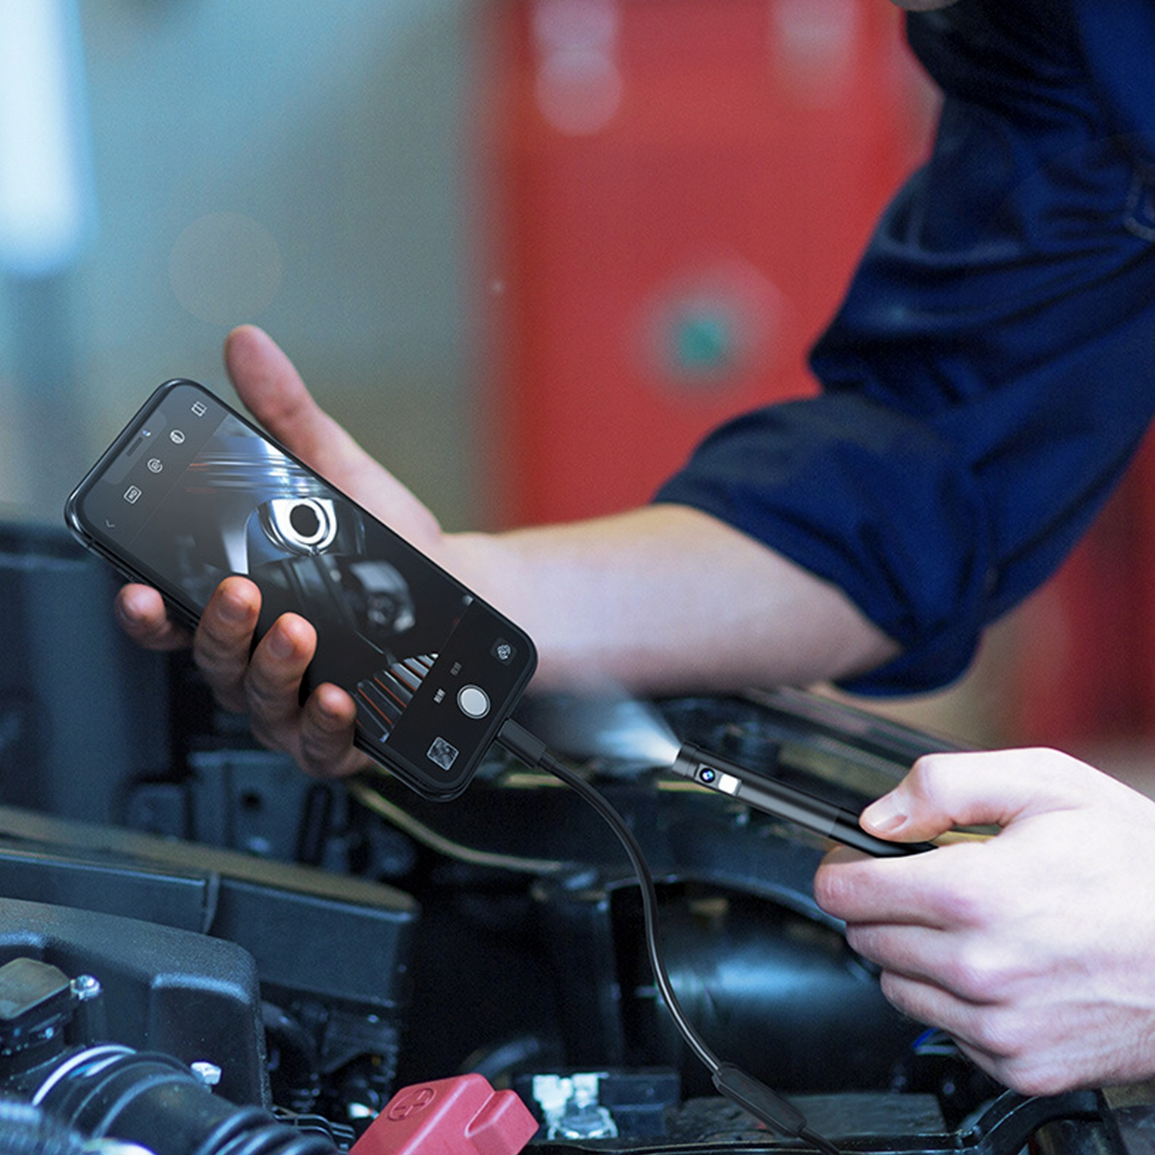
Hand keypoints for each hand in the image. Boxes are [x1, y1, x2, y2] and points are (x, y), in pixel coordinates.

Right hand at [116, 325, 446, 776]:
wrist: (467, 599)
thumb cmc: (394, 550)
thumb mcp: (338, 476)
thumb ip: (288, 418)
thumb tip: (247, 346)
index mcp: (246, 603)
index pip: (176, 615)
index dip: (148, 610)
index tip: (140, 589)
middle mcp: (259, 658)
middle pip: (214, 659)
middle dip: (221, 628)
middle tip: (244, 594)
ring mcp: (298, 702)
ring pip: (260, 700)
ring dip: (272, 667)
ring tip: (297, 630)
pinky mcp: (344, 735)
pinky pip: (320, 745)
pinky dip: (326, 725)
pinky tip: (340, 697)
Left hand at [813, 748, 1154, 1094]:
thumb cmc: (1138, 866)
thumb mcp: (1045, 784)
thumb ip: (945, 786)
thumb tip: (878, 816)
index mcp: (972, 893)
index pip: (844, 892)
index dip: (844, 867)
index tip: (854, 861)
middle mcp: (978, 967)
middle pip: (863, 939)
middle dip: (883, 904)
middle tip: (929, 884)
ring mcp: (998, 1024)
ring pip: (896, 988)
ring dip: (914, 953)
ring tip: (972, 924)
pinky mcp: (1020, 1065)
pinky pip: (944, 1030)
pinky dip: (954, 999)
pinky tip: (1000, 966)